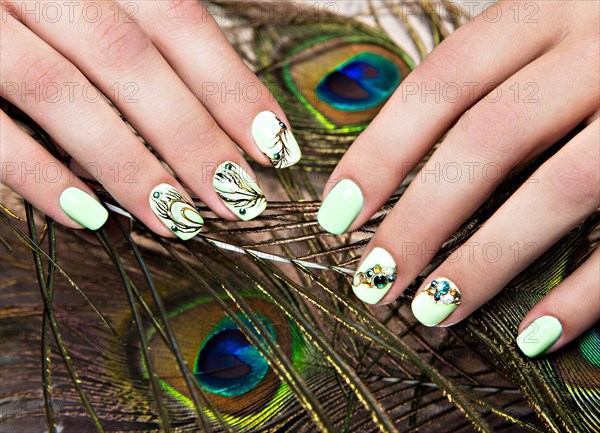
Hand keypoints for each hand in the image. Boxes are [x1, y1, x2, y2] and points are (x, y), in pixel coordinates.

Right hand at [0, 1, 300, 239]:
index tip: (273, 144)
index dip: (229, 84)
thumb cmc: (26, 2)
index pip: (177, 17)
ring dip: (127, 164)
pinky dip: (38, 174)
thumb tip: (211, 111)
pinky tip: (87, 216)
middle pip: (128, 58)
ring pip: (61, 91)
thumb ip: (133, 33)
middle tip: (238, 197)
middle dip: (191, 135)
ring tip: (177, 220)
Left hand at [317, 0, 598, 356]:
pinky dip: (582, 294)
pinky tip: (533, 336)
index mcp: (543, 15)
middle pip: (486, 140)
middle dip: (420, 220)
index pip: (440, 84)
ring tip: (432, 311)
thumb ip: (487, 84)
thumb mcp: (543, 38)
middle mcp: (593, 50)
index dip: (380, 154)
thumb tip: (399, 165)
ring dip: (485, 261)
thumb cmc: (595, 49)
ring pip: (557, 188)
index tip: (338, 215)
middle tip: (374, 279)